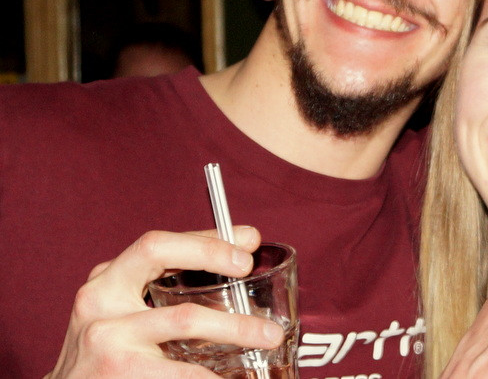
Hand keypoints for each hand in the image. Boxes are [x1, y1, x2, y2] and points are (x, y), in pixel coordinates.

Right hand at [45, 227, 283, 377]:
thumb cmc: (107, 355)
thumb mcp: (122, 314)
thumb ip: (163, 291)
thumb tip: (236, 269)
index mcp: (106, 282)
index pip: (158, 244)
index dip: (205, 238)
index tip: (248, 240)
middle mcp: (100, 301)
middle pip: (160, 257)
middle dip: (212, 254)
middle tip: (250, 267)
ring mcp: (108, 337)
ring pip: (187, 318)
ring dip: (238, 326)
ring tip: (270, 336)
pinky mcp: (121, 371)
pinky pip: (185, 370)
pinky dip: (215, 374)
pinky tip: (232, 376)